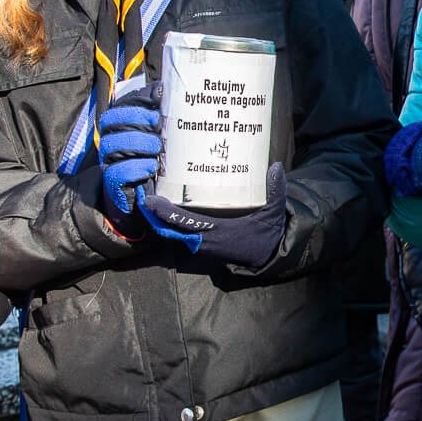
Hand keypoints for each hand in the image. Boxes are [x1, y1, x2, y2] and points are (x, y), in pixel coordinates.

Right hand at [98, 84, 162, 236]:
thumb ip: (154, 113)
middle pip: (110, 122)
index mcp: (118, 128)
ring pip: (112, 145)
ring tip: (157, 148)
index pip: (116, 109)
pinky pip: (116, 172)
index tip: (155, 106)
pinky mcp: (113, 182)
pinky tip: (151, 167)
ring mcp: (109, 162)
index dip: (133, 105)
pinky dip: (135, 168)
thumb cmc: (149, 158)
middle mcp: (109, 142)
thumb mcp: (154, 135)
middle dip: (135, 120)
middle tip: (157, 124)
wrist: (142, 195)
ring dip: (137, 143)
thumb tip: (161, 88)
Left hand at [137, 163, 288, 263]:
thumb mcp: (274, 212)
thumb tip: (276, 166)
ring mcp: (204, 245)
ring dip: (161, 220)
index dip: (167, 214)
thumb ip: (276, 190)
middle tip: (144, 197)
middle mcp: (208, 242)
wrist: (270, 254)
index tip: (152, 201)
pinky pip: (181, 234)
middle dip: (156, 215)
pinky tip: (164, 210)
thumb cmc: (269, 233)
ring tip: (150, 201)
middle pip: (173, 229)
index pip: (187, 223)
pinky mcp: (204, 244)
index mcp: (221, 233)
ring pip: (175, 234)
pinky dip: (170, 224)